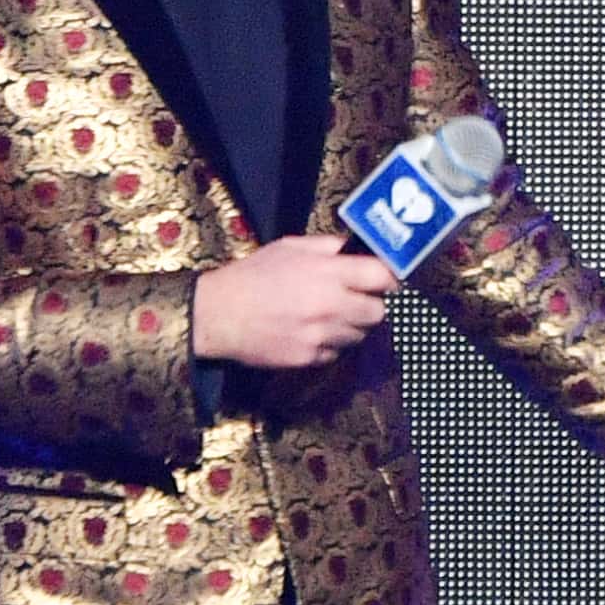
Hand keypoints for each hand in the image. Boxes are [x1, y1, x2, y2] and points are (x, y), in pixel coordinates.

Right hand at [193, 233, 394, 369]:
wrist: (217, 314)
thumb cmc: (253, 275)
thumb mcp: (290, 247)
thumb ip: (328, 247)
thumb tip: (356, 249)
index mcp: (328, 272)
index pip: (383, 277)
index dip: (386, 279)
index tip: (381, 280)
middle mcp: (330, 304)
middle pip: (378, 312)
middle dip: (369, 306)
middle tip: (353, 301)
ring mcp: (321, 334)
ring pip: (359, 336)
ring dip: (350, 327)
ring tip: (325, 317)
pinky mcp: (309, 358)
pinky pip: (336, 354)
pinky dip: (329, 346)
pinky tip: (309, 333)